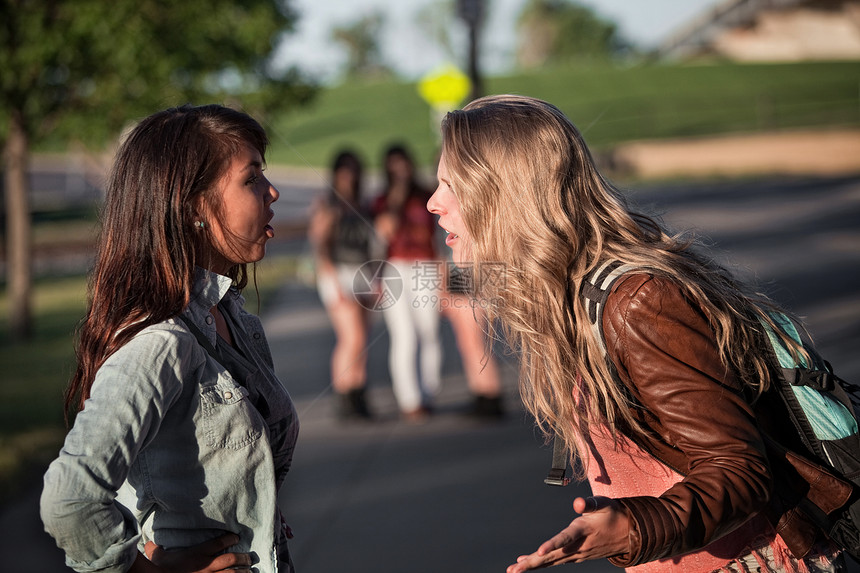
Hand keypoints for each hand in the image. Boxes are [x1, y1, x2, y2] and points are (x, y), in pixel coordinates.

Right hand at [142, 533, 251, 572]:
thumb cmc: (161, 568)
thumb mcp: (158, 557)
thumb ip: (156, 549)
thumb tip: (148, 544)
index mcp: (198, 554)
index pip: (219, 542)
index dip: (229, 538)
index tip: (236, 537)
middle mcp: (207, 565)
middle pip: (231, 559)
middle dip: (242, 558)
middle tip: (249, 558)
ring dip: (243, 572)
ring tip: (249, 570)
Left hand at [506, 496, 629, 571]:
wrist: (629, 534)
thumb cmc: (614, 515)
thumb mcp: (604, 504)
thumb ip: (590, 503)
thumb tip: (578, 502)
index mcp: (583, 531)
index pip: (566, 539)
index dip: (553, 545)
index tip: (539, 552)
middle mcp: (579, 546)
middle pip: (552, 556)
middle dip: (531, 563)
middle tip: (513, 571)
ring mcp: (577, 554)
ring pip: (551, 561)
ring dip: (532, 565)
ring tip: (513, 570)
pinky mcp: (576, 556)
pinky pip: (555, 561)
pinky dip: (540, 562)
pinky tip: (526, 561)